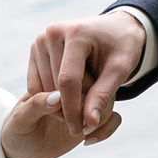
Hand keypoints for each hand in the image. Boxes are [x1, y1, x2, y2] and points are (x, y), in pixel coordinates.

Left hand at [0, 88, 119, 157]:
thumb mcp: (20, 120)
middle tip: (79, 125)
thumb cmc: (16, 132)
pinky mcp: (92, 120)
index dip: (74, 93)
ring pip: (108, 101)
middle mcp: (72, 89)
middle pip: (96, 86)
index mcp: (52, 79)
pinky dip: (107, 129)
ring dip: (101, 118)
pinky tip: (88, 141)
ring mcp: (84, 104)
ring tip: (82, 133)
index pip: (73, 76)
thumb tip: (57, 97)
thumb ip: (36, 105)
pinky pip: (113, 119)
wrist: (22, 152)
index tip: (61, 114)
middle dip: (92, 106)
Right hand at [27, 9, 146, 135]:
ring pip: (44, 87)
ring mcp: (41, 40)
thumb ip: (102, 96)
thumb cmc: (121, 48)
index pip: (68, 81)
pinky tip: (71, 94)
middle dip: (70, 107)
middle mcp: (53, 33)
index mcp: (76, 34)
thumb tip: (88, 123)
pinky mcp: (36, 48)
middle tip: (89, 115)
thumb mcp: (119, 71)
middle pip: (55, 86)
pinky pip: (36, 83)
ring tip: (84, 100)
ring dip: (61, 102)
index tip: (80, 130)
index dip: (73, 109)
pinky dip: (51, 95)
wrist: (115, 28)